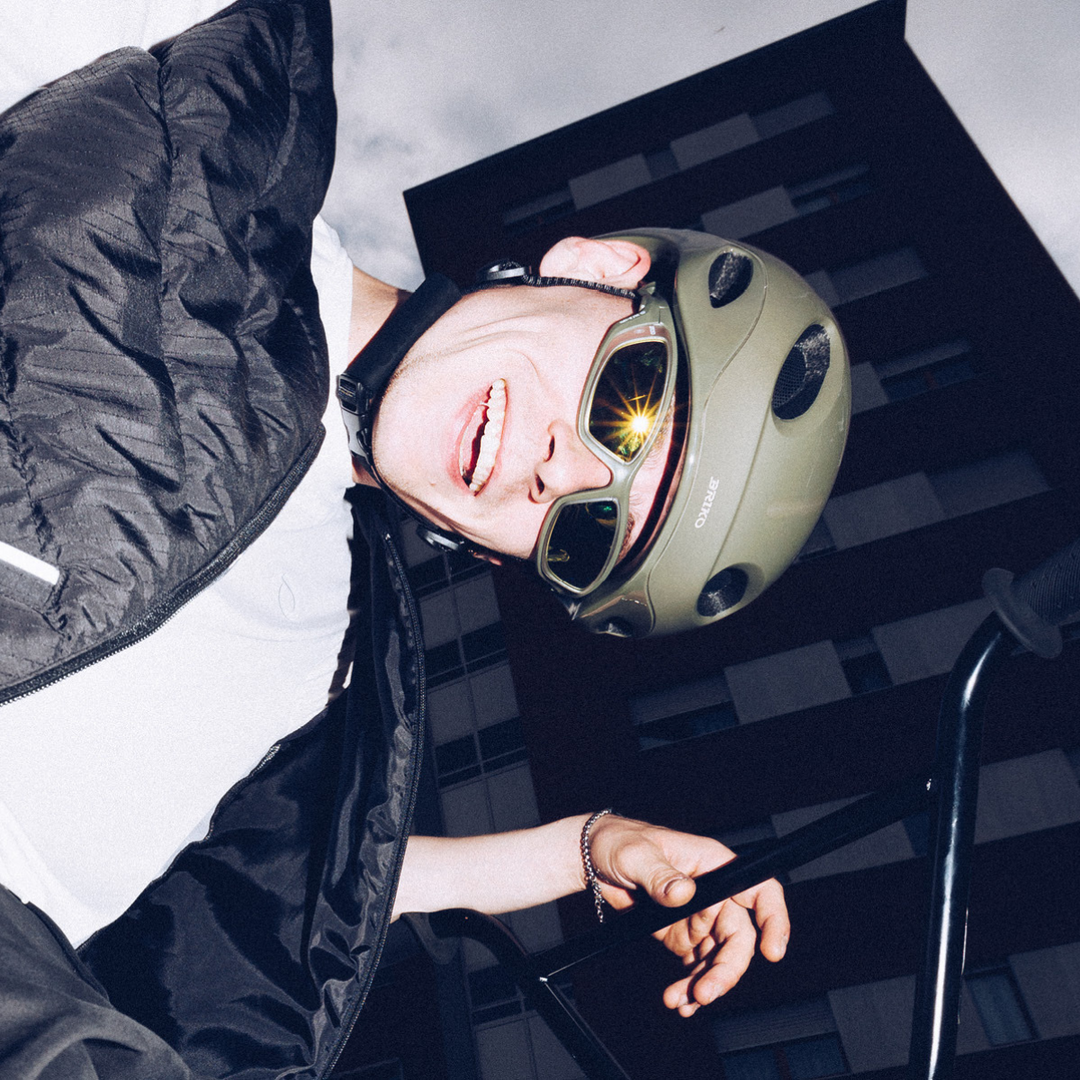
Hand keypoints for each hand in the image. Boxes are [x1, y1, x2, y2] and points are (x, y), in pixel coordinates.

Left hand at [587, 815, 788, 1016]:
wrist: (592, 861)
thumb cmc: (619, 841)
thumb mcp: (636, 855)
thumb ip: (660, 875)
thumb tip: (684, 893)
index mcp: (712, 863)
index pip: (759, 889)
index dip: (774, 919)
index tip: (772, 952)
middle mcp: (712, 892)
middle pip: (739, 935)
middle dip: (728, 969)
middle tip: (706, 992)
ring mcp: (698, 916)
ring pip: (718, 957)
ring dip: (705, 983)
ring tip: (683, 1001)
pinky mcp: (681, 935)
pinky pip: (696, 965)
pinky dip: (689, 985)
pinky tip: (678, 999)